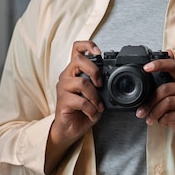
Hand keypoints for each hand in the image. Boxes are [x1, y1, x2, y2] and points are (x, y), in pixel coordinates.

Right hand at [45, 40, 103, 174]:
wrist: (70, 129)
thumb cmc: (82, 110)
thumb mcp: (95, 94)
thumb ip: (100, 84)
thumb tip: (112, 80)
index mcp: (75, 71)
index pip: (77, 49)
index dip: (88, 45)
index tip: (99, 53)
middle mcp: (67, 76)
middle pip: (78, 60)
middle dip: (94, 70)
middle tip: (100, 84)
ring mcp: (63, 88)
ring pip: (82, 83)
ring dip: (95, 96)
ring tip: (98, 105)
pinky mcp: (62, 101)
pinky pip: (80, 101)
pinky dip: (91, 108)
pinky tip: (92, 113)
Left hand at [136, 50, 174, 156]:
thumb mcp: (173, 98)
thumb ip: (164, 84)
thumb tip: (151, 67)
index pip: (174, 66)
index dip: (159, 64)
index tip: (146, 68)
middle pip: (166, 88)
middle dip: (150, 101)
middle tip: (141, 110)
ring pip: (167, 102)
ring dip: (154, 112)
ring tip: (150, 118)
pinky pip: (171, 115)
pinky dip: (162, 119)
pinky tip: (162, 122)